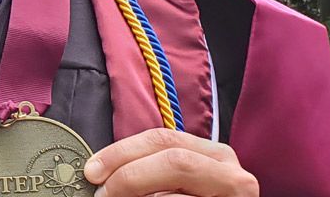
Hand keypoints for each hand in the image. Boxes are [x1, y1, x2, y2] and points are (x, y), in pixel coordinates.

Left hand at [83, 128, 258, 196]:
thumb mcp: (176, 183)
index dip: (122, 152)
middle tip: (102, 192)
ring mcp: (237, 194)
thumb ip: (151, 171)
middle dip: (129, 174)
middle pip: (173, 158)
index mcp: (213, 155)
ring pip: (177, 188)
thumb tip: (101, 172)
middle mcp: (230, 172)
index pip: (162, 139)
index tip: (92, 170)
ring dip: (141, 195)